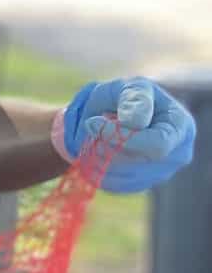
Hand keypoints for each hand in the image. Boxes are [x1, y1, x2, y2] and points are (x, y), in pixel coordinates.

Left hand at [59, 78, 197, 193]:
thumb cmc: (122, 98)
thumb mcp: (128, 88)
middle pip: (137, 162)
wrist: (107, 116)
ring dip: (97, 155)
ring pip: (121, 175)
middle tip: (91, 130)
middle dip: (107, 145)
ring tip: (95, 137)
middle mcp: (177, 154)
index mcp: (181, 126)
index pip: (158, 143)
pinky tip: (96, 150)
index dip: (123, 136)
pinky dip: (95, 167)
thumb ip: (134, 100)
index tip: (92, 122)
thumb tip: (138, 122)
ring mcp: (159, 173)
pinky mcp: (138, 184)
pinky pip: (111, 183)